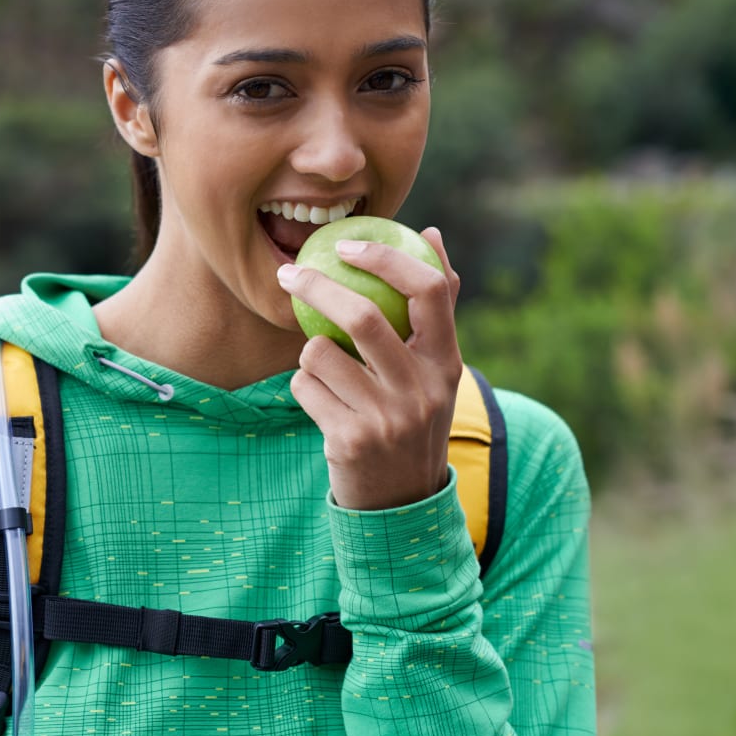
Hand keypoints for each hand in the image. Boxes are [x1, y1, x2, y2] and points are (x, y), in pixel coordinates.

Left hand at [276, 226, 462, 510]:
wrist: (400, 501)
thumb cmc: (410, 415)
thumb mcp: (434, 370)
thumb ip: (434, 306)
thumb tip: (430, 234)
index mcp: (446, 363)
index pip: (430, 290)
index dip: (387, 258)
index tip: (347, 244)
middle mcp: (421, 390)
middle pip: (362, 316)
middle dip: (316, 287)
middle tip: (289, 273)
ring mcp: (386, 418)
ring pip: (321, 352)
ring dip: (311, 354)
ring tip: (326, 373)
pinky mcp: (349, 441)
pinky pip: (304, 386)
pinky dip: (304, 386)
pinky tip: (322, 404)